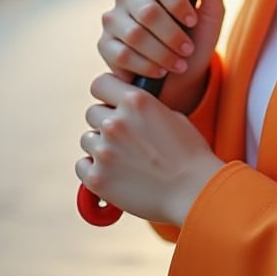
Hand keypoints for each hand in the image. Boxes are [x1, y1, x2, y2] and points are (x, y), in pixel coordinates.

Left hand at [76, 73, 223, 225]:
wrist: (194, 191)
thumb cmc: (189, 153)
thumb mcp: (171, 116)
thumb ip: (144, 109)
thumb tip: (127, 109)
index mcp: (135, 100)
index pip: (100, 84)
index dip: (105, 92)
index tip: (111, 101)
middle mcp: (116, 122)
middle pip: (92, 113)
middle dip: (104, 122)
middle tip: (122, 137)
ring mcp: (104, 151)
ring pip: (88, 139)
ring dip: (100, 145)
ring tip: (122, 158)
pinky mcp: (97, 178)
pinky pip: (82, 166)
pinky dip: (93, 169)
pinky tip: (112, 173)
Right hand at [98, 0, 225, 113]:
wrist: (180, 76)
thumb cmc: (195, 38)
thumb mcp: (211, 15)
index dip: (177, 3)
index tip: (192, 21)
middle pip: (148, 12)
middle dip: (173, 36)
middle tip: (187, 50)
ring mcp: (113, 19)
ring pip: (135, 35)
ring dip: (162, 54)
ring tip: (177, 64)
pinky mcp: (104, 44)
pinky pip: (122, 55)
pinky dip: (146, 67)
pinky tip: (159, 71)